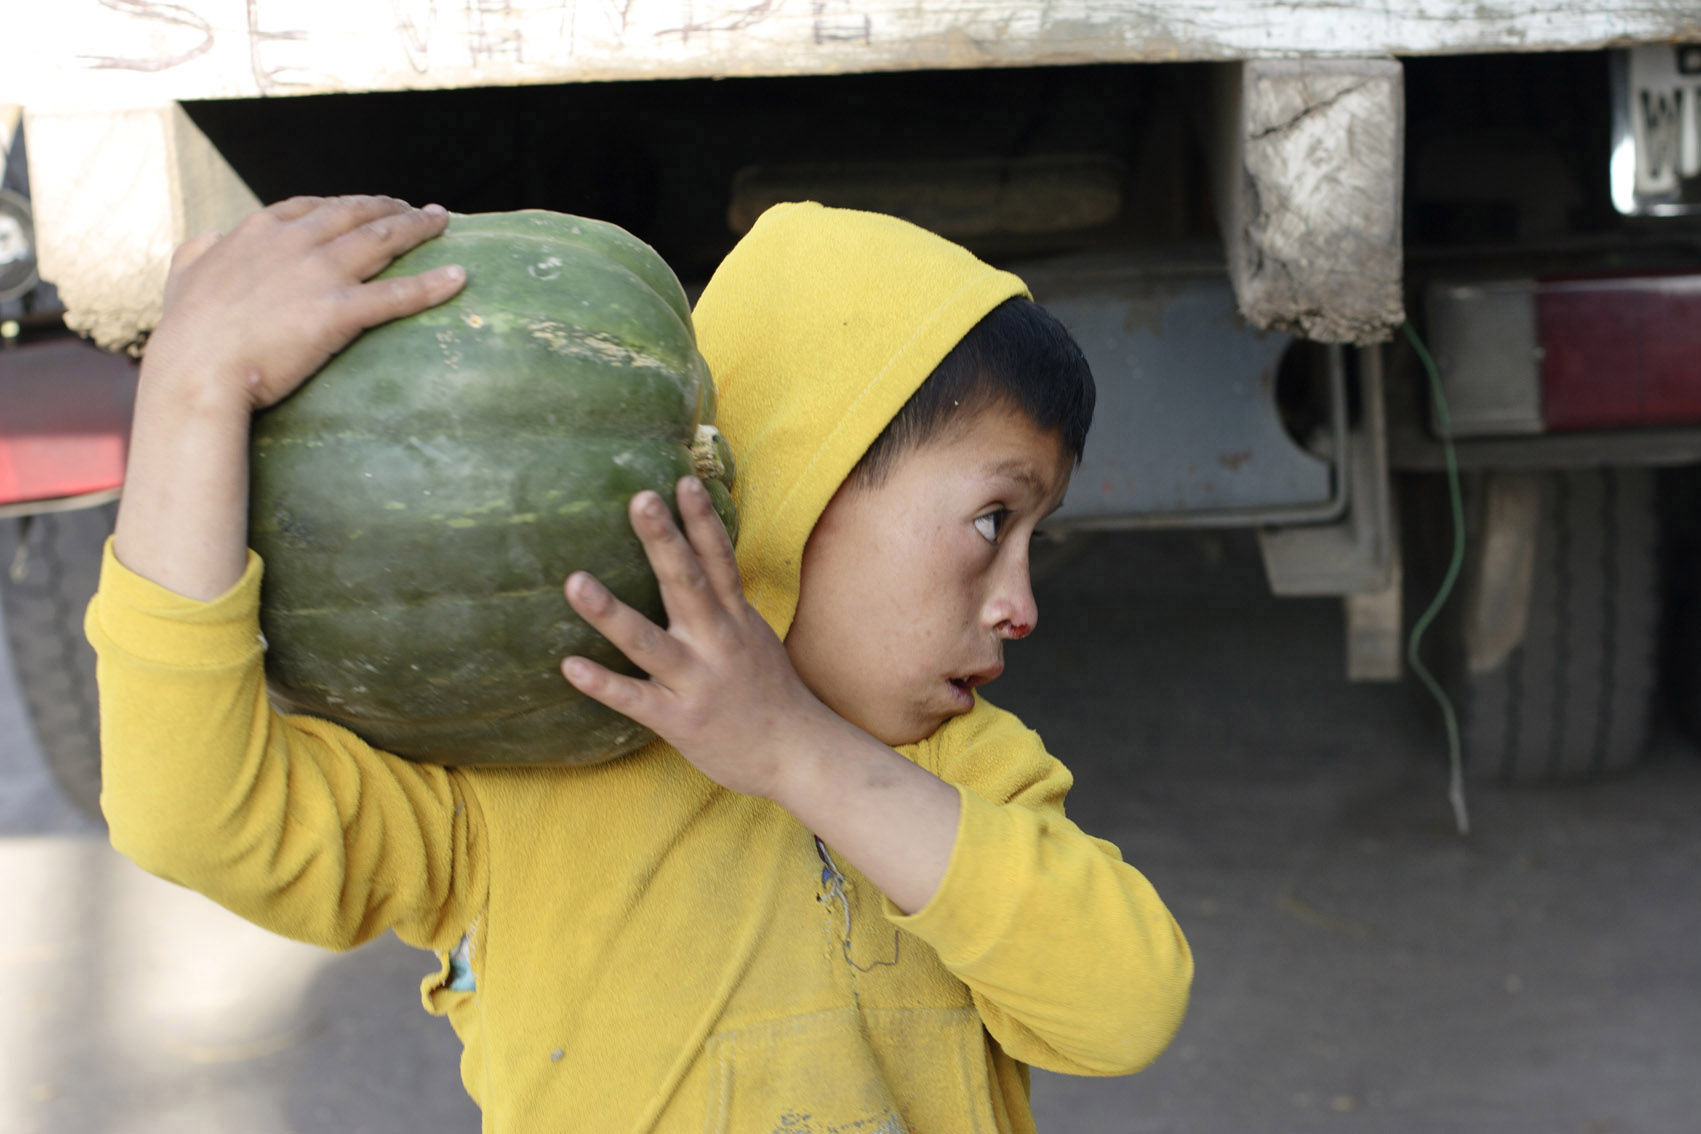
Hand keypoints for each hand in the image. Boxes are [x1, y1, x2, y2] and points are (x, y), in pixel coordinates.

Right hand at [113, 195, 464, 600]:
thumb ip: (200, 253)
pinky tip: (459, 278)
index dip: (349, 204)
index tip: (371, 204)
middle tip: (422, 210)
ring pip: (383, 241)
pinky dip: (432, 284)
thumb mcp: (183, 277)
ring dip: (418, 229)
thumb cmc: (187, 332)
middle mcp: (295, 244)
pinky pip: (396, 294)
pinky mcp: (338, 312)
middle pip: (358, 214)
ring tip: (443, 225)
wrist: (196, 369)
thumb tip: (209, 239)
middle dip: (393, 208)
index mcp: (260, 232)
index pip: (316, 207)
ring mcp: (319, 275)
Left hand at [561, 476, 835, 798]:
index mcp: (735, 620)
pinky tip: (570, 666)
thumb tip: (700, 562)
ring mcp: (697, 681)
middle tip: (639, 500)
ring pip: (650, 642)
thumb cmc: (769, 694)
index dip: (702, 521)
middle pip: (687, 585)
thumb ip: (724, 603)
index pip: (719, 560)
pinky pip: (635, 700)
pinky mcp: (679, 719)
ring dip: (611, 612)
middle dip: (664, 542)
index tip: (682, 481)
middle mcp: (717, 642)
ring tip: (575, 582)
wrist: (798, 755)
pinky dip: (603, 684)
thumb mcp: (754, 637)